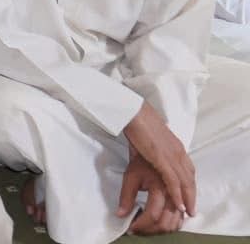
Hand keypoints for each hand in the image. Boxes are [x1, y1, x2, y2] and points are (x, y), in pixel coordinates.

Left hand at [118, 153, 185, 233]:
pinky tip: (172, 218)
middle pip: (169, 220)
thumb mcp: (130, 177)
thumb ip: (126, 197)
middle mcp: (175, 188)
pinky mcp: (189, 185)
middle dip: (155, 229)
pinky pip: (188, 206)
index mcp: (159, 186)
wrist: (152, 140)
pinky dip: (179, 217)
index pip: (153, 214)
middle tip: (143, 230)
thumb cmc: (141, 159)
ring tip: (155, 227)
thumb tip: (121, 215)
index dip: (142, 224)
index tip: (134, 228)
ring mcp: (183, 188)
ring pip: (180, 216)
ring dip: (168, 226)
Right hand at [122, 102, 195, 217]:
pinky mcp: (162, 158)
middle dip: (192, 195)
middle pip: (190, 177)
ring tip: (187, 212)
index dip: (189, 184)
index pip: (188, 169)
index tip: (188, 196)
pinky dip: (178, 194)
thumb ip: (152, 148)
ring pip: (185, 181)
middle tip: (191, 210)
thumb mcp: (149, 138)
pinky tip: (179, 204)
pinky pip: (174, 180)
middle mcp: (178, 151)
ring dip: (188, 198)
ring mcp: (172, 154)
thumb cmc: (137, 120)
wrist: (132, 111)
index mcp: (176, 146)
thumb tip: (146, 155)